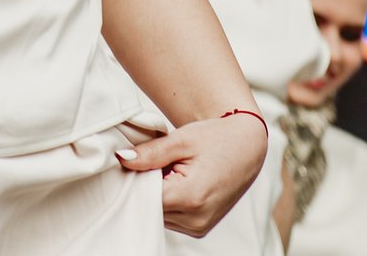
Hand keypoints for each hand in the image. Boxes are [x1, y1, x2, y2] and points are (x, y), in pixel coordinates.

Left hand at [118, 110, 268, 236]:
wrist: (246, 146)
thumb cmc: (215, 138)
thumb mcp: (181, 139)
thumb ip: (149, 153)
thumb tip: (121, 159)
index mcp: (191, 197)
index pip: (144, 196)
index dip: (135, 178)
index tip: (136, 161)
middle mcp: (196, 219)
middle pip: (151, 207)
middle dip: (146, 186)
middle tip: (156, 162)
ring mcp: (199, 227)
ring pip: (159, 214)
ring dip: (157, 195)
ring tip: (171, 171)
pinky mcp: (200, 228)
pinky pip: (171, 218)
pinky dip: (168, 202)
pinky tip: (177, 182)